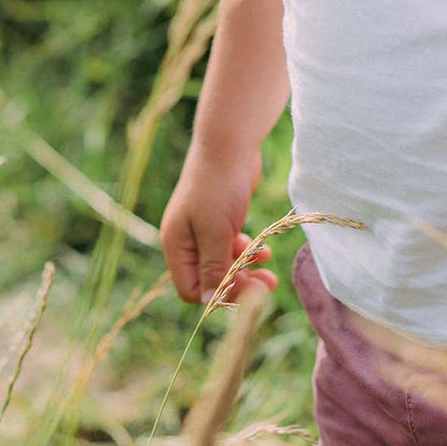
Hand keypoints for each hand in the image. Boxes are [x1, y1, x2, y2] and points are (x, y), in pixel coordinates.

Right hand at [160, 145, 278, 306]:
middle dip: (239, 284)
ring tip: (270, 272)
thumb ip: (213, 267)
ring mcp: (203, 229)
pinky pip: (231, 246)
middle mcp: (186, 240)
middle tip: (268, 286)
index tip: (246, 290)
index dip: (218, 295)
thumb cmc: (218, 186)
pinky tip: (263, 250)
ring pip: (224, 264)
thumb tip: (210, 302)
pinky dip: (247, 251)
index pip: (191, 289)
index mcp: (176, 244)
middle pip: (210, 279)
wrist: (230, 143)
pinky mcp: (220, 218)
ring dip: (246, 270)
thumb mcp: (216, 231)